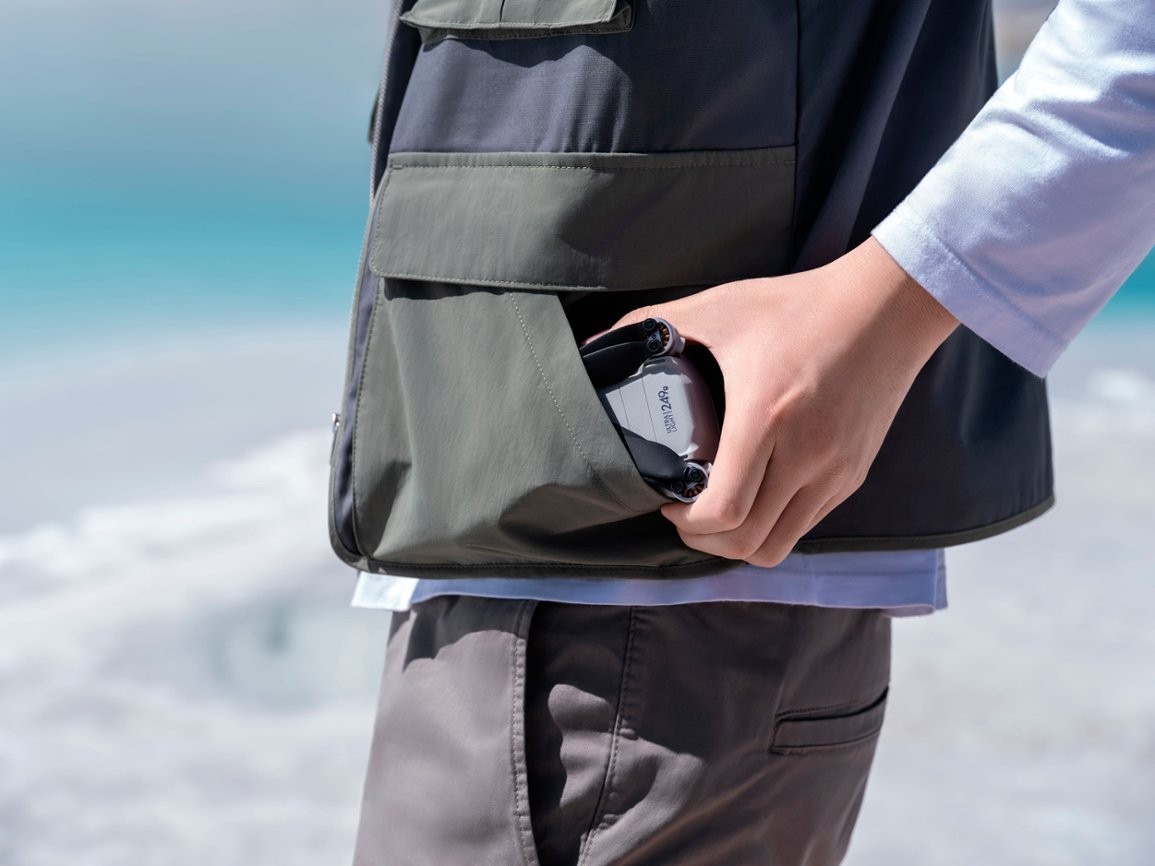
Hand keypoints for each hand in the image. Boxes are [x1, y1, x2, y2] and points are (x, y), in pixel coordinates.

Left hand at [598, 236, 958, 566]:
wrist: (888, 307)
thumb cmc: (799, 305)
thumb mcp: (720, 306)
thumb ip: (652, 322)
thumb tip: (596, 342)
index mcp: (767, 417)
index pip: (725, 510)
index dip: (686, 522)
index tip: (666, 502)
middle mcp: (807, 455)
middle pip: (747, 543)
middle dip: (703, 540)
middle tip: (681, 514)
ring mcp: (836, 472)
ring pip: (778, 546)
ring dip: (739, 542)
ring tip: (715, 514)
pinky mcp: (853, 475)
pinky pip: (805, 525)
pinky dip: (771, 526)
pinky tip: (753, 497)